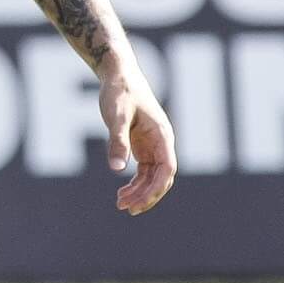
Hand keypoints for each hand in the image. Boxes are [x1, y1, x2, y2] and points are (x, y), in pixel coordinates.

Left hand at [98, 53, 176, 214]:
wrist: (118, 73)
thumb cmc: (120, 91)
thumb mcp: (117, 116)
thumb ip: (118, 141)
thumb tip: (117, 169)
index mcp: (162, 135)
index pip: (167, 170)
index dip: (156, 189)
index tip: (139, 203)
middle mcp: (162, 143)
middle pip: (161, 178)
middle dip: (146, 196)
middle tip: (125, 208)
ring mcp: (153, 145)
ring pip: (152, 177)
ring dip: (139, 192)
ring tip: (120, 204)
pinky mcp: (142, 145)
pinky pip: (143, 171)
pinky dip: (134, 183)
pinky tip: (122, 192)